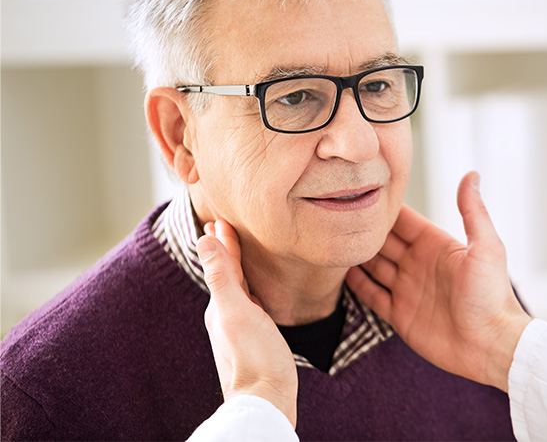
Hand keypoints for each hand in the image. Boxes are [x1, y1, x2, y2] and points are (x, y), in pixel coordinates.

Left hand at [198, 220, 297, 426]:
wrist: (267, 402)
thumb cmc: (255, 357)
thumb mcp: (236, 311)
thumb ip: (222, 275)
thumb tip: (204, 240)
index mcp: (220, 305)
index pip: (222, 264)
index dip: (223, 241)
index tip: (221, 220)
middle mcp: (226, 316)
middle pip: (227, 275)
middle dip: (226, 251)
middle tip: (223, 228)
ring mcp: (240, 330)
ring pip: (237, 290)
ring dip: (236, 268)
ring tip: (237, 252)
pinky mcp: (254, 342)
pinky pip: (250, 306)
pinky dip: (250, 290)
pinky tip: (256, 295)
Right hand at [346, 172, 531, 390]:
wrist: (491, 345)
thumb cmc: (493, 295)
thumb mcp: (486, 247)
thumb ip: (473, 211)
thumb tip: (471, 174)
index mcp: (436, 245)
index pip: (404, 220)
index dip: (384, 208)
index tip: (360, 191)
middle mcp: (419, 264)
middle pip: (384, 242)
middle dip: (363, 230)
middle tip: (335, 214)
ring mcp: (408, 290)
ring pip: (374, 266)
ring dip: (356, 255)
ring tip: (332, 240)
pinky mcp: (401, 315)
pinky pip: (373, 296)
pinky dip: (357, 285)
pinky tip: (339, 274)